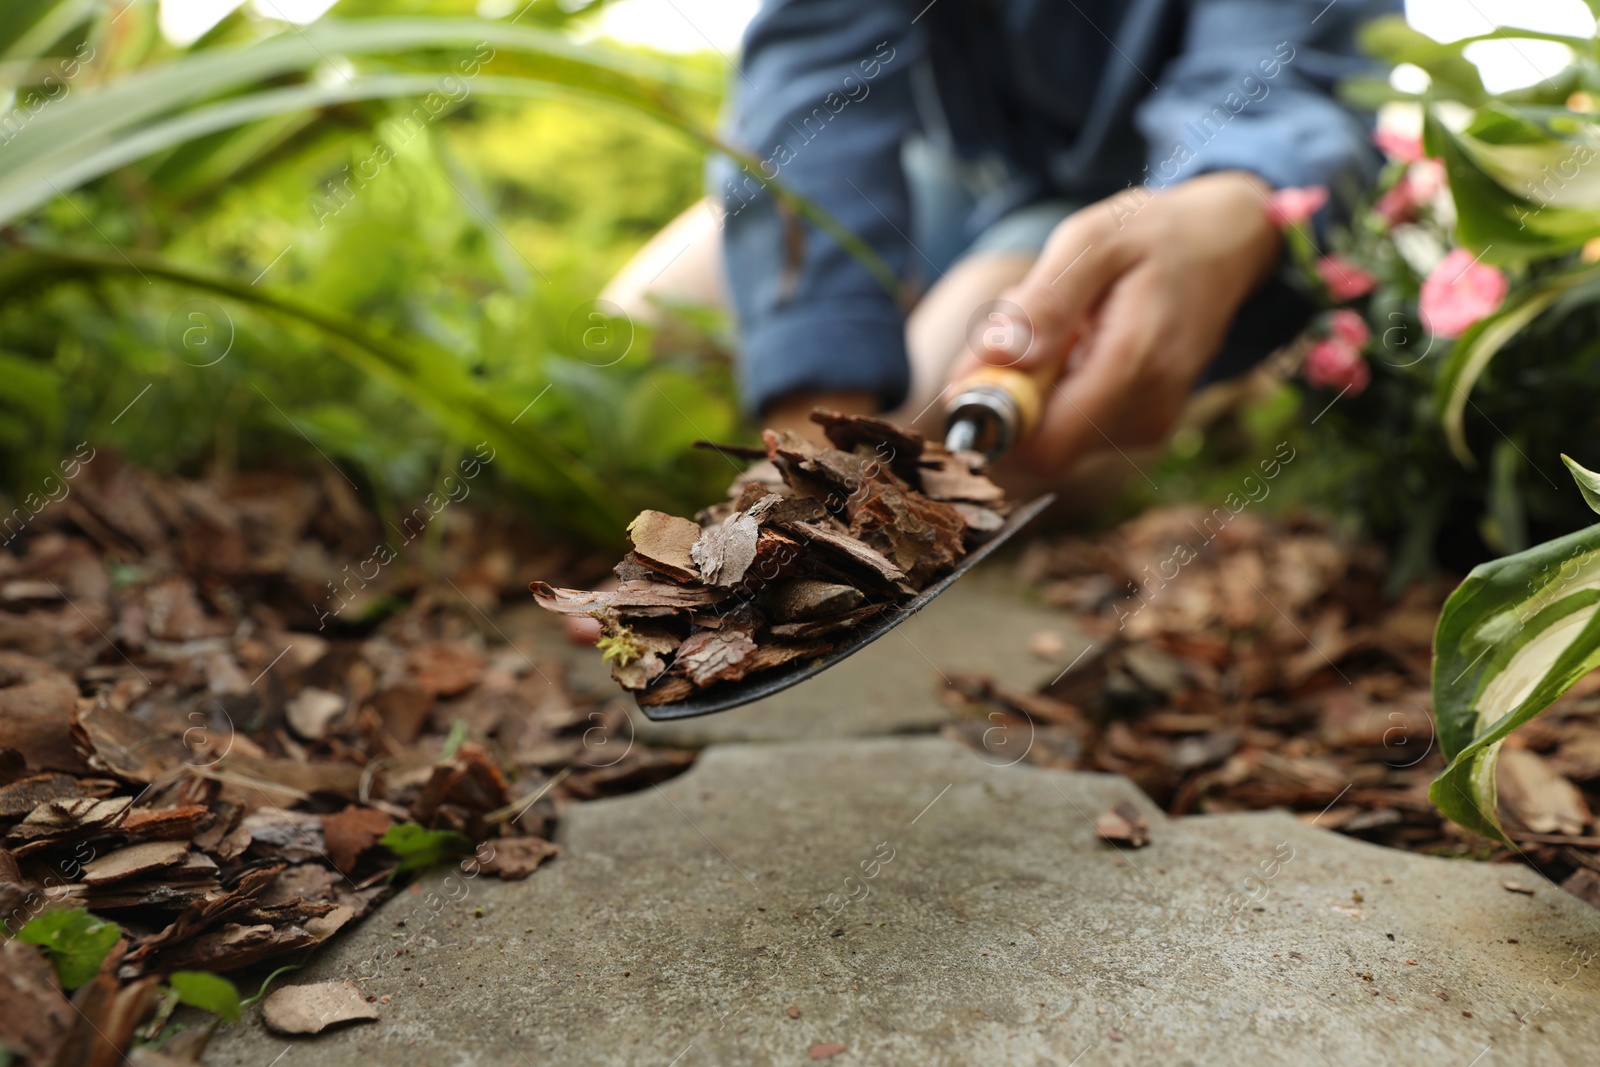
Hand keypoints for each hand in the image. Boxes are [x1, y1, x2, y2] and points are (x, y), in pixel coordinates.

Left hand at [948, 170, 1280, 478]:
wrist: (1224, 246)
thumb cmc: (1152, 235)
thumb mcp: (1092, 242)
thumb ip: (1044, 302)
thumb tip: (997, 357)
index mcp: (1135, 365)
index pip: (1045, 446)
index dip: (993, 424)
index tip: (973, 370)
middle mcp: (1148, 409)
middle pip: (1042, 450)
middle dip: (1009, 400)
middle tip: (1018, 329)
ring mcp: (1150, 424)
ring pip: (1055, 439)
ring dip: (1034, 391)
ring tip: (1060, 327)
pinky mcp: (1145, 427)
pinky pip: (1076, 429)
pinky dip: (1057, 392)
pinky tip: (1078, 344)